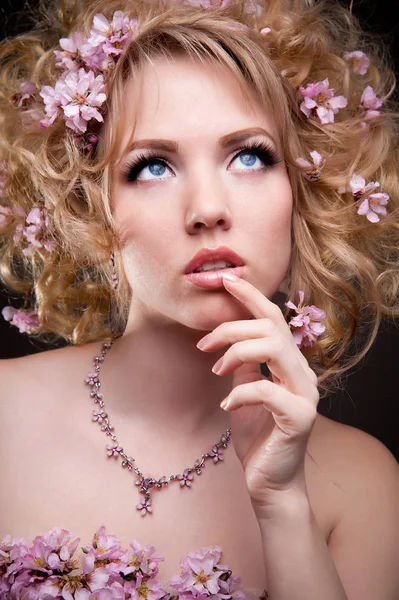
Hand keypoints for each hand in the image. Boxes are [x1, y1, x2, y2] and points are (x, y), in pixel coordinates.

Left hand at [196, 273, 319, 511]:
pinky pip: (267, 389)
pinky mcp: (299, 417)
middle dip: (231, 328)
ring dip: (236, 353)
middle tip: (203, 346)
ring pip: (274, 348)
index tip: (225, 280)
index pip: (273, 318)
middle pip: (270, 328)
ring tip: (215, 371)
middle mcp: (302, 373)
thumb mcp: (244, 391)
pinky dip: (240, 393)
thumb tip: (229, 339)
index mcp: (289, 364)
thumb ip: (244, 364)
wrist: (269, 483)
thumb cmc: (256, 436)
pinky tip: (227, 406)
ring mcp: (305, 394)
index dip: (251, 296)